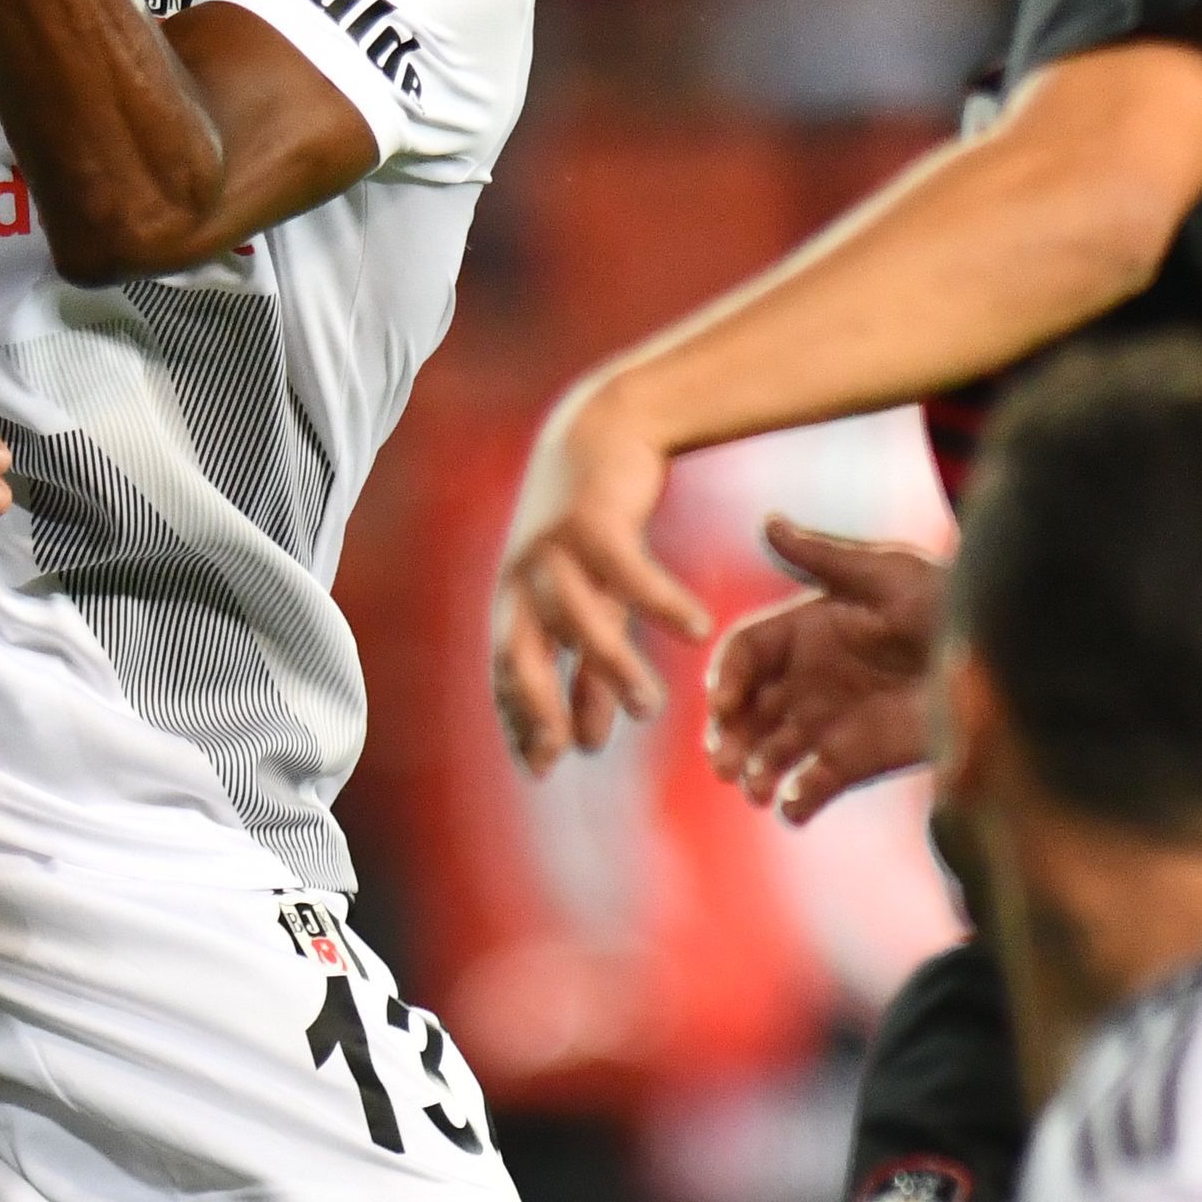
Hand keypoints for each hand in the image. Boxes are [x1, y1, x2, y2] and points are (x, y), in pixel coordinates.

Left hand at [490, 381, 712, 768]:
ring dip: (611, 666)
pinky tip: (697, 631)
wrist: (603, 433)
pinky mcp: (593, 519)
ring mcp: (552, 548)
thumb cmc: (594, 533)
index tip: (540, 768)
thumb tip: (588, 741)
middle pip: (516, 652)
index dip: (518, 720)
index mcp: (513, 604)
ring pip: (575, 618)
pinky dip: (659, 601)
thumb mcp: (591, 606)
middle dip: (537, 705)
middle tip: (567, 753)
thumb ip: (586, 674)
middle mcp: (521, 580)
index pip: (504, 675)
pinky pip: (627, 570)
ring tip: (651, 708)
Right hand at [705, 520, 942, 823]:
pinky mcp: (858, 759)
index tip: (724, 704)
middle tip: (723, 764)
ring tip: (756, 790)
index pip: (744, 657)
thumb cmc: (951, 602)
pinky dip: (798, 801)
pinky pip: (815, 785)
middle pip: (746, 711)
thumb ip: (823, 556)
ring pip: (771, 752)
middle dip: (727, 737)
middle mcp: (809, 680)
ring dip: (754, 773)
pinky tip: (794, 807)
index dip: (726, 679)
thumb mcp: (888, 573)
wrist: (1008, 655)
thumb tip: (766, 522)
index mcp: (806, 632)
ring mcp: (831, 722)